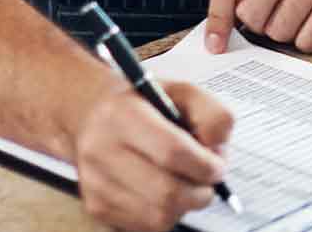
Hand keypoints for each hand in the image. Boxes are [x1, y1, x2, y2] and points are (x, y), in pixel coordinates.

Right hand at [70, 82, 232, 231]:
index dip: (204, 166)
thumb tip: (216, 150)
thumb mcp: (184, 93)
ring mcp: (94, 182)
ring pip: (158, 217)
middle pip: (166, 193)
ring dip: (183, 206)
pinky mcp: (95, 207)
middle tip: (206, 182)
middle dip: (199, 192)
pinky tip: (162, 193)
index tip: (217, 168)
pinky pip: (144, 227)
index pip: (171, 152)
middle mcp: (100, 149)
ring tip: (183, 183)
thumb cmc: (146, 108)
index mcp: (122, 114)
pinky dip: (164, 215)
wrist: (96, 121)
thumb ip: (212, 115)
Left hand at [205, 0, 311, 52]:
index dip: (217, 18)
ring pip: (278, 31)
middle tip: (284, 12)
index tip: (216, 44)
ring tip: (307, 12)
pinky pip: (307, 41)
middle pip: (251, 14)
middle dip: (264, 24)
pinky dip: (311, 39)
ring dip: (290, 33)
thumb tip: (217, 32)